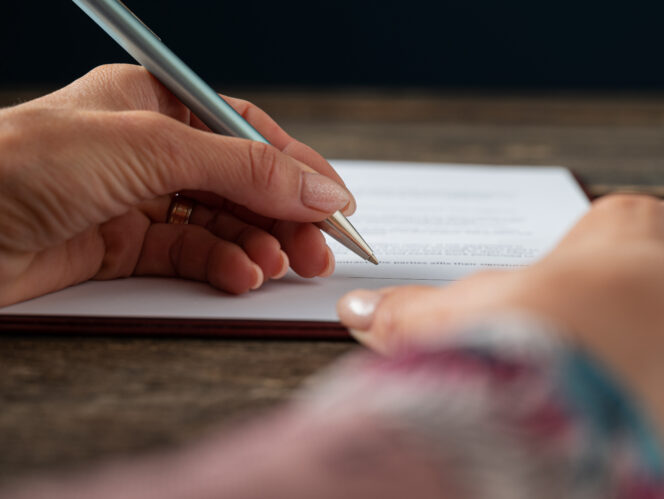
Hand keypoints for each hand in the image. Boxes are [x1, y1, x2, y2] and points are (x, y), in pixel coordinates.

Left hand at [0, 64, 355, 305]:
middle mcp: (148, 150)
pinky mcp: (122, 247)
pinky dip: (221, 266)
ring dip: (256, 245)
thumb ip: (243, 169)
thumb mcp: (152, 149)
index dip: (295, 167)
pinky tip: (239, 276)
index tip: (336, 203)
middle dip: (283, 215)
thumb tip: (318, 188)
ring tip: (278, 266)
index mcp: (153, 104)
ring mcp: (136, 200)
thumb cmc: (23, 164)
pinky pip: (190, 254)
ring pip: (220, 223)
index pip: (246, 133)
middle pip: (239, 183)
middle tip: (317, 250)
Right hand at [337, 195, 663, 496]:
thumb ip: (413, 312)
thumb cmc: (538, 333)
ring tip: (644, 393)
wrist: (601, 398)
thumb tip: (357, 312)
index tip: (581, 320)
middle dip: (655, 317)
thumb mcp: (466, 317)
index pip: (623, 241)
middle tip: (619, 359)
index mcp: (631, 224)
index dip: (595, 285)